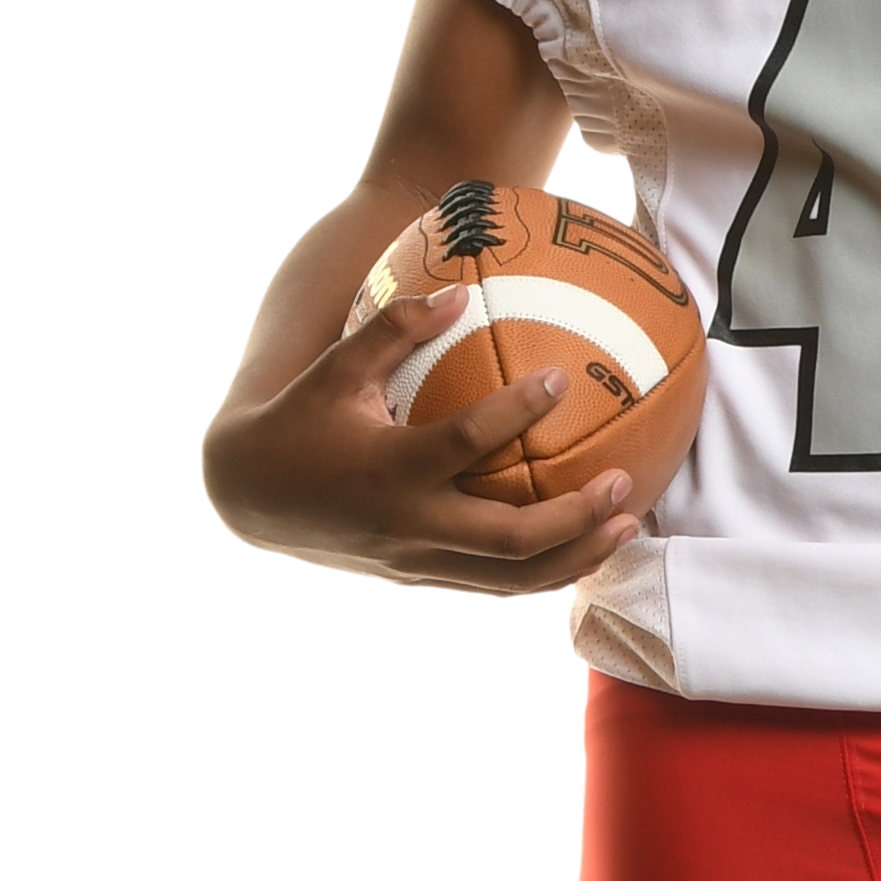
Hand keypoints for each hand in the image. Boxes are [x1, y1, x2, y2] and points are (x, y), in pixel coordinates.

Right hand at [200, 280, 640, 593]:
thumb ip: (394, 328)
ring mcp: (417, 564)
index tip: (561, 378)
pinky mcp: (420, 580)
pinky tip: (586, 546)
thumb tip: (456, 294)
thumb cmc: (298, 421)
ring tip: (629, 524)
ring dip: (576, 556)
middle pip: (508, 539)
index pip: (463, 444)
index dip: (515, 413)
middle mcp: (407, 526)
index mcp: (387, 470)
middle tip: (622, 482)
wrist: (251, 500)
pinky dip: (544, 571)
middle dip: (574, 517)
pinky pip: (494, 585)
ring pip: (511, 578)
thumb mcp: (336, 369)